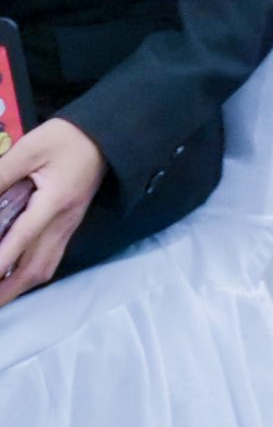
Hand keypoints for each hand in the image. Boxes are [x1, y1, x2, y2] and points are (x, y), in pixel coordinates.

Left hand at [0, 118, 107, 306]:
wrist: (107, 136)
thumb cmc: (68, 139)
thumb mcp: (30, 148)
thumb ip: (1, 174)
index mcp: (55, 201)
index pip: (22, 238)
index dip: (1, 260)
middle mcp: (64, 221)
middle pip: (35, 267)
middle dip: (7, 289)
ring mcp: (70, 225)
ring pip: (44, 268)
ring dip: (18, 287)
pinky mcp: (70, 224)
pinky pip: (51, 259)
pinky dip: (30, 275)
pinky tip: (15, 277)